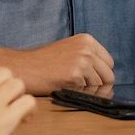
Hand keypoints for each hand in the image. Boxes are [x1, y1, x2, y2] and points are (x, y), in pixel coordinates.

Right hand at [0, 34, 114, 95]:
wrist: (24, 67)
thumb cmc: (44, 62)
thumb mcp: (70, 51)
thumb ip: (89, 60)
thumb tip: (110, 85)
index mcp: (87, 40)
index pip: (109, 63)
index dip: (101, 74)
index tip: (90, 80)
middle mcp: (87, 48)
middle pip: (109, 75)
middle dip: (98, 86)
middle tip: (81, 88)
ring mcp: (82, 60)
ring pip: (99, 86)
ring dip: (87, 91)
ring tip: (69, 85)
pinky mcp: (75, 74)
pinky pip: (86, 92)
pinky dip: (77, 94)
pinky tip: (63, 86)